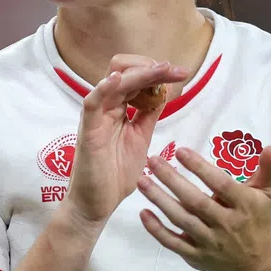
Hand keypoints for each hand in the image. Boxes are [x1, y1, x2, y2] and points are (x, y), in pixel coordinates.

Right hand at [63, 55, 189, 226]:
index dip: (158, 72)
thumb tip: (163, 92)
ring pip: (112, 80)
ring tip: (161, 70)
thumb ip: (148, 115)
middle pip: (123, 70)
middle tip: (174, 70)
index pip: (136, 78)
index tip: (182, 72)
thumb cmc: (115, 174)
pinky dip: (103, 88)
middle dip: (151, 66)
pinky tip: (117, 79)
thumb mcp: (140, 138)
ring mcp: (96, 117)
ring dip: (138, 71)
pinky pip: (91, 103)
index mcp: (118, 108)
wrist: (98, 204)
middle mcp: (106, 107)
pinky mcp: (88, 131)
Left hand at [137, 145, 270, 270]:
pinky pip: (173, 243)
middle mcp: (226, 225)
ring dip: (159, 200)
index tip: (180, 151)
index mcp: (244, 206)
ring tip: (142, 181)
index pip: (221, 184)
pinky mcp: (195, 256)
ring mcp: (209, 242)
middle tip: (152, 160)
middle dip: (172, 180)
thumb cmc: (257, 222)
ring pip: (181, 220)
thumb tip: (269, 148)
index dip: (200, 168)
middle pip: (195, 201)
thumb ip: (267, 171)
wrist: (253, 266)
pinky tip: (143, 212)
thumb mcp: (266, 196)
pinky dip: (156, 230)